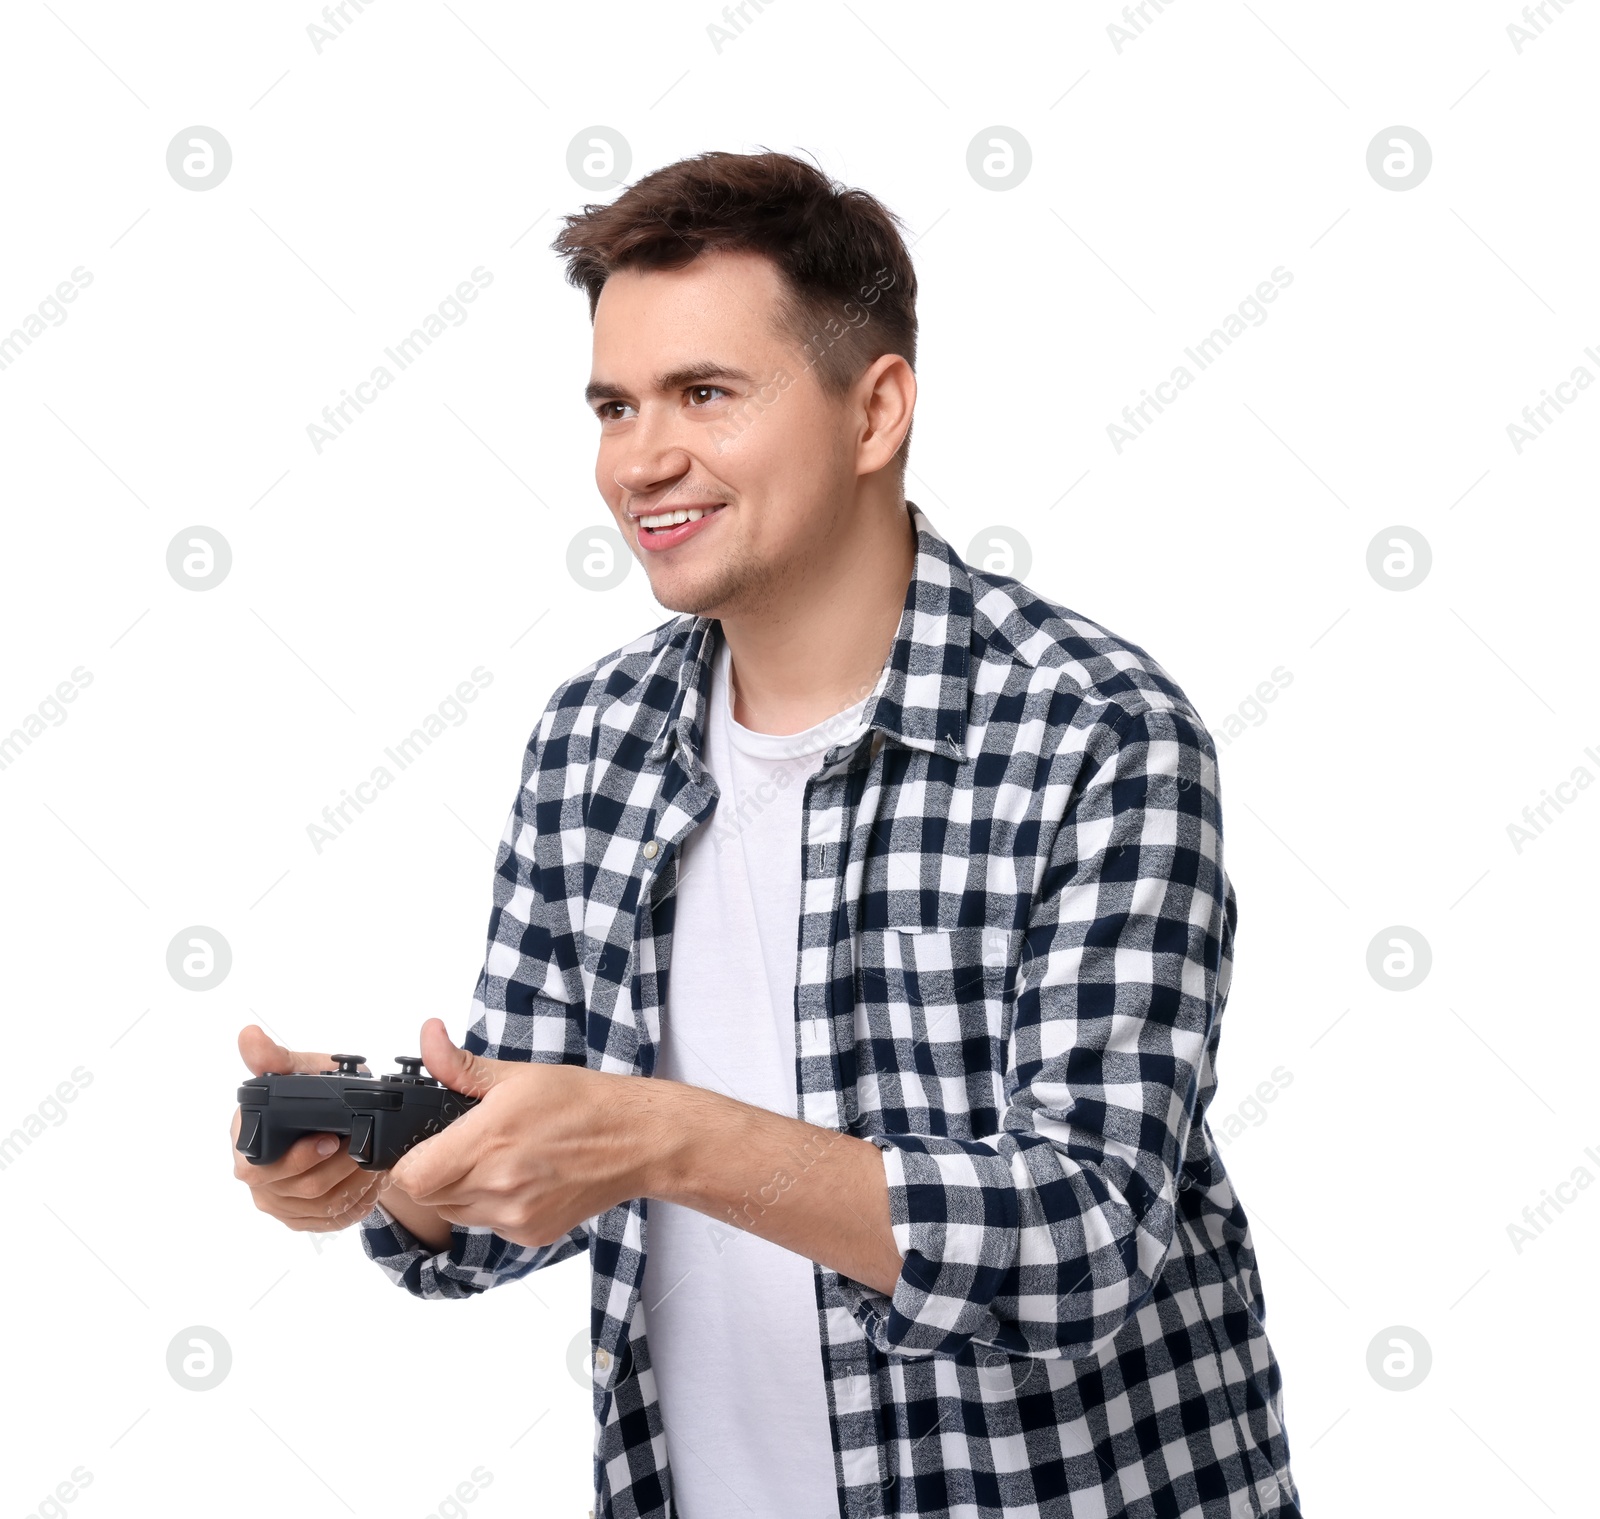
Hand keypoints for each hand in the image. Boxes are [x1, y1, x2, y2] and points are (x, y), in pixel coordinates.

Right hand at [230, 1027, 386, 1232]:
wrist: (332, 1117)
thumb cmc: (310, 1090)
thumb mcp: (296, 1069)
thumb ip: (274, 1057)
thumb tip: (249, 1036)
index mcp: (244, 1142)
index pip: (258, 1167)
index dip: (298, 1158)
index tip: (332, 1140)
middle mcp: (256, 1177)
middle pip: (298, 1189)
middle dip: (339, 1168)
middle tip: (366, 1148)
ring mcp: (277, 1201)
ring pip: (320, 1206)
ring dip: (354, 1184)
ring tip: (375, 1161)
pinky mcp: (300, 1217)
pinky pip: (330, 1219)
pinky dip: (355, 1201)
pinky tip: (369, 1181)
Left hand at [388, 1019, 659, 1249]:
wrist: (637, 1140)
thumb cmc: (584, 1103)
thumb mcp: (518, 1074)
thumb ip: (459, 1065)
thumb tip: (428, 1037)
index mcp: (489, 1141)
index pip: (412, 1176)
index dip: (407, 1161)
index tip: (420, 1145)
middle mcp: (498, 1186)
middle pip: (428, 1196)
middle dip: (433, 1171)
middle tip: (463, 1144)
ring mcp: (515, 1216)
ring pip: (455, 1213)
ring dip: (459, 1191)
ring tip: (496, 1159)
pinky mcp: (530, 1234)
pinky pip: (487, 1226)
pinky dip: (491, 1206)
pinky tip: (520, 1179)